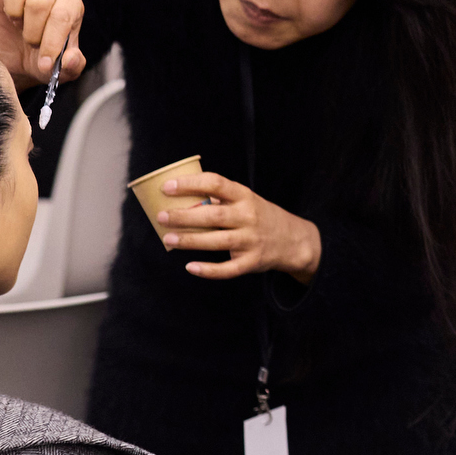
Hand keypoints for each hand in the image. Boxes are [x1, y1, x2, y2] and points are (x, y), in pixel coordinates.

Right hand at [0, 0, 87, 85]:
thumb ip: (73, 66)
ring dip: (14, 10)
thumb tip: (71, 57)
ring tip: (16, 25)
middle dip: (33, 32)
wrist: (19, 63)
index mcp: (71, 7)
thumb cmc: (43, 62)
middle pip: (39, 3)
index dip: (52, 42)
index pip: (62, 16)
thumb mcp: (62, 72)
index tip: (44, 64)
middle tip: (30, 45)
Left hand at [155, 169, 323, 283]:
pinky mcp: (252, 262)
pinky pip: (228, 269)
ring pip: (217, 242)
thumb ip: (220, 197)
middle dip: (184, 216)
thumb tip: (181, 195)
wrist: (294, 240)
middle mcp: (249, 217)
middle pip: (213, 215)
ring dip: (190, 241)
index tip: (167, 187)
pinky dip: (209, 270)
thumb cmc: (260, 216)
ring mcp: (251, 241)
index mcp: (245, 196)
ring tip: (167, 239)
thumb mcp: (246, 200)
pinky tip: (191, 267)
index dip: (190, 184)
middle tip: (161, 216)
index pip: (216, 184)